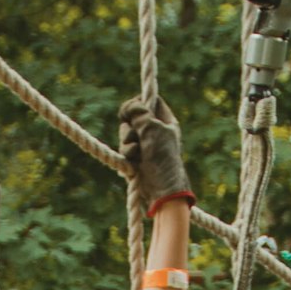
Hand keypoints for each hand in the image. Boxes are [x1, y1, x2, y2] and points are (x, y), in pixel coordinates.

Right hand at [119, 95, 191, 213]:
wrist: (161, 189)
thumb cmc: (162, 158)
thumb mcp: (153, 129)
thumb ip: (140, 113)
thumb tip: (131, 106)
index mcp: (165, 121)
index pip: (151, 100)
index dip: (138, 102)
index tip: (131, 109)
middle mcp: (155, 130)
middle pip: (132, 116)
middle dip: (130, 127)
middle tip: (136, 136)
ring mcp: (144, 144)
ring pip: (125, 133)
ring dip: (128, 144)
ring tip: (138, 154)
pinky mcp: (135, 157)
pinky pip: (124, 149)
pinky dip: (128, 156)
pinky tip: (135, 164)